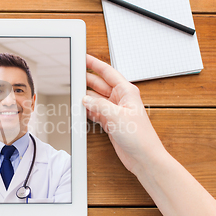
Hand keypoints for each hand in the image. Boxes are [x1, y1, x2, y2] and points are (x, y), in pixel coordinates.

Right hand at [82, 54, 165, 174]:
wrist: (144, 158)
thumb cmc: (140, 137)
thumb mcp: (117, 116)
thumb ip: (98, 105)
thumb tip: (85, 99)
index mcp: (126, 91)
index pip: (107, 72)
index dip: (94, 63)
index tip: (83, 57)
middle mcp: (120, 99)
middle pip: (98, 84)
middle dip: (85, 80)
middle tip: (72, 75)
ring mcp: (115, 110)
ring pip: (95, 98)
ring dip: (84, 97)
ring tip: (71, 92)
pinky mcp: (110, 122)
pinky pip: (95, 111)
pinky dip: (86, 110)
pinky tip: (79, 109)